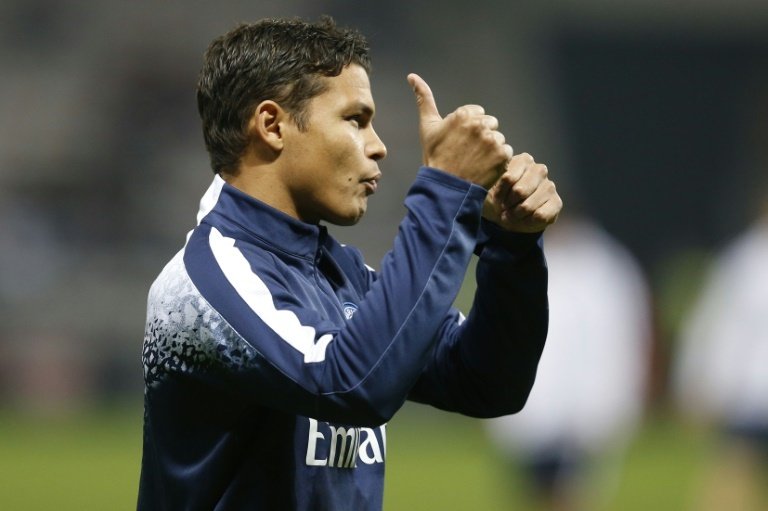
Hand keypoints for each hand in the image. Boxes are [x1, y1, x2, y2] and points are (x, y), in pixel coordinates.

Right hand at [407, 73, 512, 188]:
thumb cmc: (435, 157)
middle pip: (490, 124)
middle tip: (467, 152)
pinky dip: (498, 160)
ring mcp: (492, 140)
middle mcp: (479, 124)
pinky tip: (484, 167)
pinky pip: (506, 151)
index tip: (459, 142)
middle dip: (481, 137)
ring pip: (498, 138)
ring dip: (490, 149)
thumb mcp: (428, 126)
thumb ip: (424, 99)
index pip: (478, 114)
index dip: (469, 129)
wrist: (445, 187)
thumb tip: (412, 76)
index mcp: (464, 114)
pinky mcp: (502, 155)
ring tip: (475, 161)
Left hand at [482, 153, 561, 231]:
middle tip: (504, 209)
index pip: (508, 178)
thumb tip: (505, 178)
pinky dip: (527, 222)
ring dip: (516, 215)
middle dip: (508, 205)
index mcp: (523, 160)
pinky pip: (540, 216)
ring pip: (528, 206)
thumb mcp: (490, 188)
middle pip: (519, 191)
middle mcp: (539, 170)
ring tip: (512, 214)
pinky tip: (524, 219)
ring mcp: (549, 186)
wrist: (508, 217)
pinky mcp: (556, 202)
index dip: (499, 194)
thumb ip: (496, 180)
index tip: (495, 199)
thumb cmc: (498, 198)